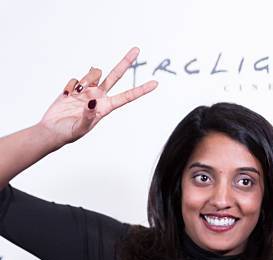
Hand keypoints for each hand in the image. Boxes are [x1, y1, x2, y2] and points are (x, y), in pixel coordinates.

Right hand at [38, 47, 157, 146]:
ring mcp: (87, 91)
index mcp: (105, 108)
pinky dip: (70, 85)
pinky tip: (65, 96)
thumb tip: (93, 103)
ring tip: (75, 94)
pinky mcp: (75, 87)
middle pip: (115, 76)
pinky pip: (76, 78)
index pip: (127, 97)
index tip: (155, 84)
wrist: (53, 130)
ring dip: (86, 79)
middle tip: (137, 49)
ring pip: (94, 73)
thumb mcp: (80, 128)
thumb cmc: (68, 133)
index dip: (141, 90)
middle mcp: (99, 97)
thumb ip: (88, 116)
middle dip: (125, 62)